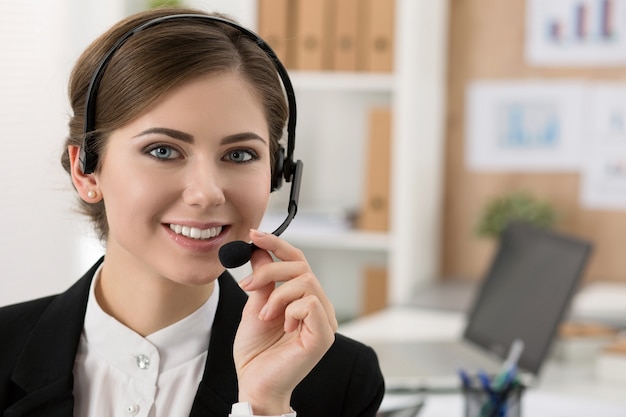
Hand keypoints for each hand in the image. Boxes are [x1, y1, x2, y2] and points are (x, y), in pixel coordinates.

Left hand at [233, 229, 337, 414]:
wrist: (254, 384)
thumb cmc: (256, 352)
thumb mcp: (255, 306)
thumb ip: (263, 280)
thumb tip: (261, 250)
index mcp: (305, 300)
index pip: (298, 262)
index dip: (277, 244)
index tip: (254, 235)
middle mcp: (319, 308)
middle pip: (301, 267)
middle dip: (270, 271)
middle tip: (248, 286)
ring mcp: (324, 322)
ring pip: (306, 281)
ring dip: (277, 295)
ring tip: (265, 314)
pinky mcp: (324, 336)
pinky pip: (309, 303)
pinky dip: (289, 310)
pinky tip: (282, 326)